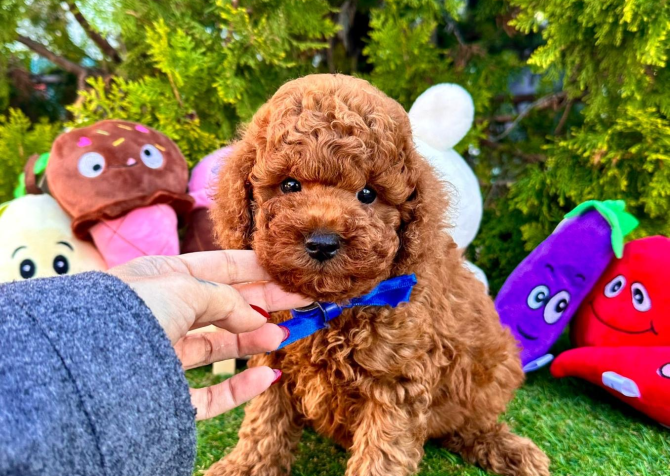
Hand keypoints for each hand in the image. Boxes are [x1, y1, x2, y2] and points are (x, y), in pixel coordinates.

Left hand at [108, 251, 308, 419]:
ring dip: (252, 341)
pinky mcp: (165, 395)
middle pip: (223, 308)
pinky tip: (266, 376)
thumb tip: (256, 317)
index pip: (217, 269)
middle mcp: (163, 313)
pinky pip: (209, 394)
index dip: (253, 270)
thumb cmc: (132, 308)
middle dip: (261, 304)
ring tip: (282, 336)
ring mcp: (163, 355)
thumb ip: (228, 299)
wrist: (88, 362)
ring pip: (218, 348)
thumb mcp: (185, 286)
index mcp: (161, 278)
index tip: (285, 272)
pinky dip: (240, 386)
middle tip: (297, 302)